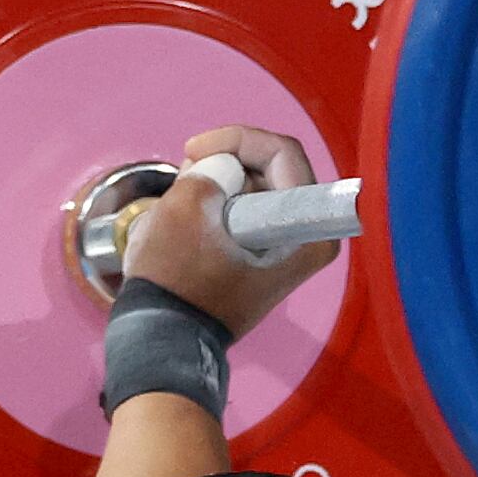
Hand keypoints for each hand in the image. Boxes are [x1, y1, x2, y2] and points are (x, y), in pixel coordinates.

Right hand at [118, 126, 340, 343]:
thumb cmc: (177, 278)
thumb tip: (220, 169)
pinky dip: (220, 204)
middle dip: (225, 161)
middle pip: (271, 169)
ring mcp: (291, 248)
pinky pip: (248, 211)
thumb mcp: (185, 208)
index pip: (281, 153)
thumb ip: (210, 170)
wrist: (167, 336)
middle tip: (187, 172)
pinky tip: (192, 216)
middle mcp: (311, 237)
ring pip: (256, 188)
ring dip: (218, 183)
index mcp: (306, 228)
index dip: (235, 140)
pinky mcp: (269, 256)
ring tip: (183, 199)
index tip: (194, 151)